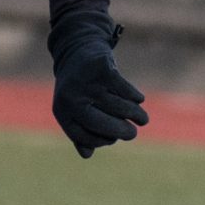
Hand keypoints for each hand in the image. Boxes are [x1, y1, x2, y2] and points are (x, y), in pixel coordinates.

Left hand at [52, 34, 147, 156]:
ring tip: (142, 119)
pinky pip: (124, 89)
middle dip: (122, 131)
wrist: (77, 49)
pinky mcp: (101, 69)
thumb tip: (87, 155)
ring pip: (118, 106)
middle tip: (134, 134)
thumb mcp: (73, 109)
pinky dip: (134, 96)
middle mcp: (71, 98)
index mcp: (61, 111)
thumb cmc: (78, 87)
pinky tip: (139, 100)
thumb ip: (79, 132)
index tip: (113, 140)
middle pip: (102, 124)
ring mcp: (86, 82)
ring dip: (134, 114)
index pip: (83, 135)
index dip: (101, 141)